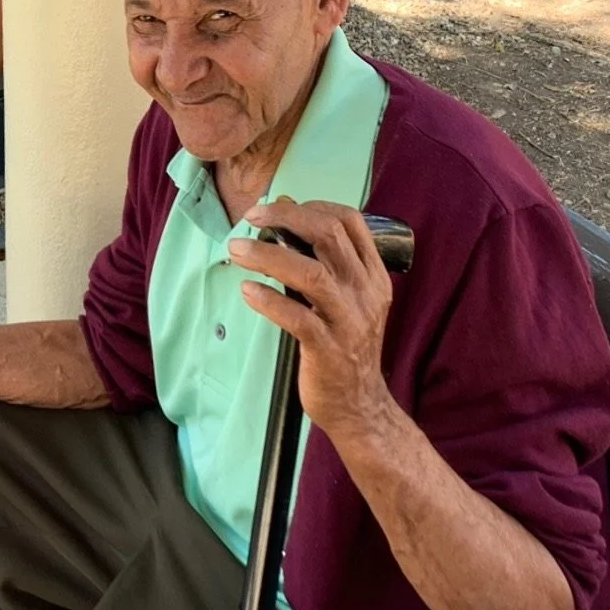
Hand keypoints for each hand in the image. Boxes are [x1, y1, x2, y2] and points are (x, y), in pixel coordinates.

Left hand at [227, 200, 395, 441]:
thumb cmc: (345, 346)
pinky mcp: (328, 349)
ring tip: (237, 250)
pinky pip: (298, 318)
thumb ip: (321, 259)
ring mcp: (348, 320)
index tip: (277, 206)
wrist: (359, 403)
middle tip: (251, 218)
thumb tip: (286, 210)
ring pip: (311, 273)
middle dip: (286, 219)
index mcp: (372, 275)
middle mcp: (365, 292)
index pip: (349, 221)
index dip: (311, 205)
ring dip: (268, 256)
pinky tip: (248, 292)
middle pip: (329, 236)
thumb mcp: (344, 298)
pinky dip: (269, 301)